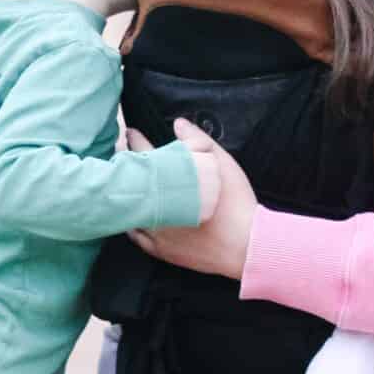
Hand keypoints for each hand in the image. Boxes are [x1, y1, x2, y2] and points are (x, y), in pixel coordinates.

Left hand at [125, 118, 256, 279]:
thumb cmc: (237, 203)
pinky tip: (136, 215)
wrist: (246, 245)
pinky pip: (137, 236)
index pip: (147, 156)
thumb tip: (178, 123)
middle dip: (130, 168)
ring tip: (131, 187)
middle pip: (134, 183)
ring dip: (129, 197)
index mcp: (172, 184)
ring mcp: (157, 231)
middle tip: (126, 158)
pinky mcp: (161, 251)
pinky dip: (134, 223)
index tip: (131, 134)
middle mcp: (158, 208)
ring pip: (131, 211)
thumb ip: (199, 141)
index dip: (137, 142)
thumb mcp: (223, 165)